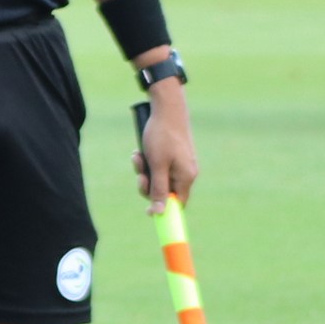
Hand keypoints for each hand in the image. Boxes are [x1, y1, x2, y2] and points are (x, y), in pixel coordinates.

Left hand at [134, 83, 196, 213]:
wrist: (167, 110)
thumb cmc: (162, 138)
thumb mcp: (157, 166)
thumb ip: (158, 190)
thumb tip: (159, 212)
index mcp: (186, 177)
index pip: (177, 203)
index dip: (162, 208)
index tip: (147, 212)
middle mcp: (186, 172)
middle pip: (164, 191)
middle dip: (147, 184)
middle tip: (140, 173)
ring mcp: (180, 164)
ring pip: (157, 177)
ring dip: (144, 170)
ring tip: (138, 156)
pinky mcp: (172, 156)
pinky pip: (156, 166)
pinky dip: (146, 162)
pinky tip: (139, 152)